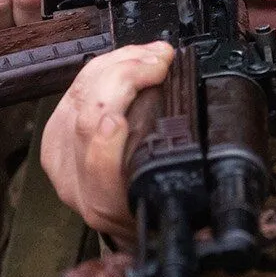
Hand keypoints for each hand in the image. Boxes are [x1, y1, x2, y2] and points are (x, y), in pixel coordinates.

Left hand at [39, 42, 174, 243]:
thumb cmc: (155, 212)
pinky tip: (129, 58)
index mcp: (107, 205)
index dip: (108, 140)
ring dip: (118, 64)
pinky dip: (105, 66)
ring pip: (79, 94)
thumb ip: (191, 188)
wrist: (127, 222)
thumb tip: (220, 162)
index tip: (128, 115)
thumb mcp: (182, 214)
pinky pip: (74, 87)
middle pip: (85, 118)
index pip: (96, 168)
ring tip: (152, 55)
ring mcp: (59, 152)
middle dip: (124, 77)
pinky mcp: (54, 130)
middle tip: (161, 61)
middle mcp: (76, 180)